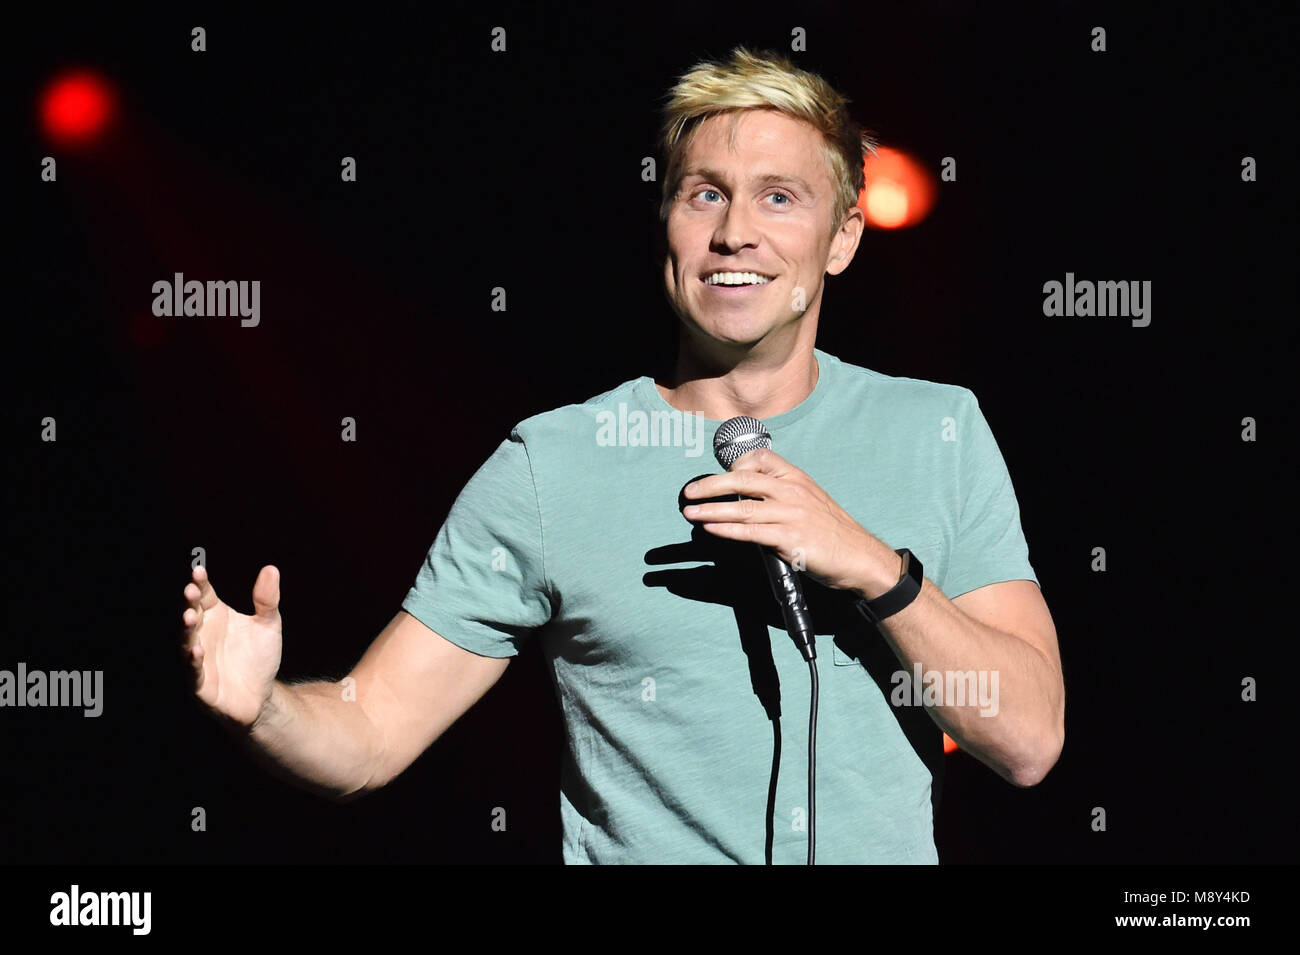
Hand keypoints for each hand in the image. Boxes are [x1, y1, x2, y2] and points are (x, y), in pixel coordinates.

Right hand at [181, 565, 283, 728]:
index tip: (199, 570)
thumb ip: (267, 599)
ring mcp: (199, 659)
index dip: (200, 583)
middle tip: (191, 589)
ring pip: (188, 641)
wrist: (261, 695)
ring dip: (187, 629)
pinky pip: (194, 672)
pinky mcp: (201, 683)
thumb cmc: (259, 657)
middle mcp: (204, 634)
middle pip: (193, 615)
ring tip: (190, 615)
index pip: (205, 596)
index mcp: (216, 616)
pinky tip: (197, 650)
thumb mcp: (269, 624)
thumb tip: (271, 569)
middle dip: (190, 602)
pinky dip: (194, 661)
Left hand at [681, 447, 900, 596]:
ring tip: (690, 513)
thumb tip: (747, 498)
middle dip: (711, 485)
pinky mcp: (791, 539)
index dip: (735, 464)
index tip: (717, 476)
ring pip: (742, 508)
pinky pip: (751, 532)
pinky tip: (711, 529)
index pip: (761, 458)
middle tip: (690, 492)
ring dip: (711, 510)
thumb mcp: (811, 502)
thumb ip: (782, 495)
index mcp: (797, 479)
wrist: (860, 558)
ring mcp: (792, 515)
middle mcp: (793, 492)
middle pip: (744, 480)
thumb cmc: (834, 533)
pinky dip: (727, 530)